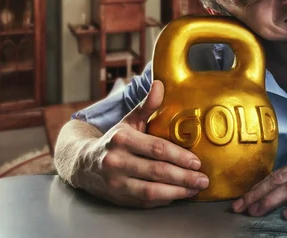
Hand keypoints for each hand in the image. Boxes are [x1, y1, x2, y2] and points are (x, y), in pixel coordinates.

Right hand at [80, 80, 209, 207]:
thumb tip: (160, 84)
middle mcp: (116, 161)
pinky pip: (145, 202)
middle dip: (184, 176)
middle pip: (157, 171)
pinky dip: (164, 199)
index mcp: (121, 139)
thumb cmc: (114, 140)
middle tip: (203, 178)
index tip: (197, 161)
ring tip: (195, 188)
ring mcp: (116, 182)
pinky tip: (179, 194)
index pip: (156, 149)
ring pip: (151, 191)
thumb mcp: (129, 121)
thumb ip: (147, 106)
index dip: (179, 156)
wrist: (82, 163)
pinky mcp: (118, 198)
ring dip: (177, 191)